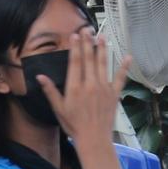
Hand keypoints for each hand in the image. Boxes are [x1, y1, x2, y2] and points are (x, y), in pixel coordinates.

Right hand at [37, 28, 130, 148]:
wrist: (94, 139)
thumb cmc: (74, 126)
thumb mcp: (59, 109)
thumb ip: (50, 91)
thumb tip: (40, 77)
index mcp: (75, 87)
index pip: (75, 62)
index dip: (75, 47)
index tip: (75, 35)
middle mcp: (90, 84)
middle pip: (89, 58)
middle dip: (88, 42)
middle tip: (87, 29)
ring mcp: (104, 88)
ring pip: (103, 64)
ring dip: (102, 48)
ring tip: (102, 36)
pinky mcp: (114, 94)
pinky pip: (120, 78)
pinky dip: (124, 67)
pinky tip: (127, 56)